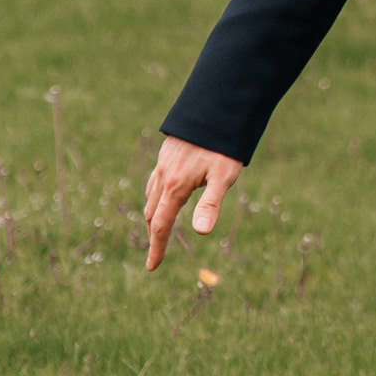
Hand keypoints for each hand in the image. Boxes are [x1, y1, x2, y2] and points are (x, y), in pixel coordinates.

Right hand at [143, 135, 244, 270]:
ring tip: (158, 229)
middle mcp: (164, 176)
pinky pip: (155, 180)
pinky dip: (155, 195)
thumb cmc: (223, 145)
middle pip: (153, 213)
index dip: (157, 247)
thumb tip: (200, 233)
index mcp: (175, 187)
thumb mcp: (224, 176)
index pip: (161, 225)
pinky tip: (163, 194)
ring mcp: (163, 163)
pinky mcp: (167, 153)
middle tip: (156, 252)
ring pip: (151, 195)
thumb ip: (211, 204)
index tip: (152, 267)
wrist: (215, 108)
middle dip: (153, 234)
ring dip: (153, 215)